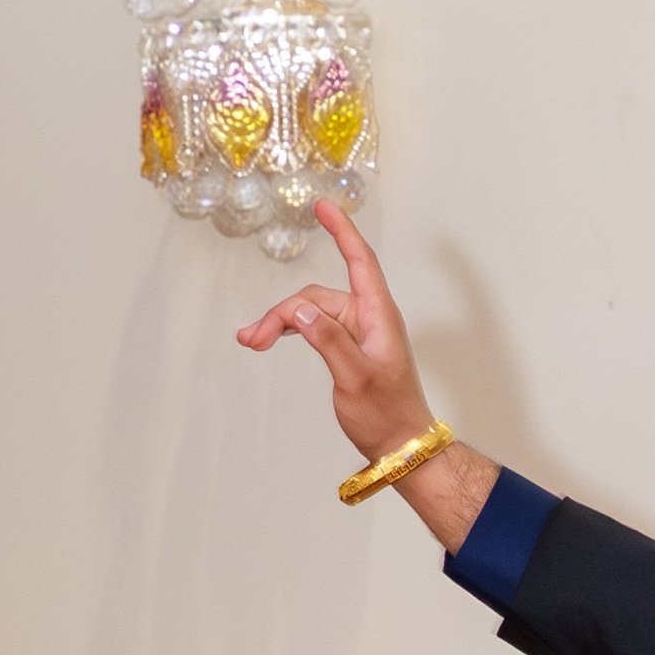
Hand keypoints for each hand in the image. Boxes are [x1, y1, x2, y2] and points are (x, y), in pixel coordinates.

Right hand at [235, 200, 433, 460]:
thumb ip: (329, 342)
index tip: (322, 206)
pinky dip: (292, 331)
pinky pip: (316, 327)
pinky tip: (268, 340)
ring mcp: (359, 333)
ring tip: (251, 342)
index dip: (342, 231)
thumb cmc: (387, 417)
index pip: (360, 262)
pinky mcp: (349, 348)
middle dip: (282, 311)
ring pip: (311, 313)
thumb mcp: (356, 380)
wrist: (402, 448)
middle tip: (251, 339)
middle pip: (318, 295)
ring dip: (280, 323)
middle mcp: (369, 319)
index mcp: (378, 317)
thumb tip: (300, 311)